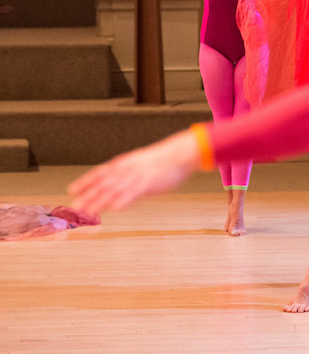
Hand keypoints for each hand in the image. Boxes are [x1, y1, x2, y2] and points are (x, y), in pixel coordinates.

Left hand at [68, 130, 200, 214]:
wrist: (179, 154)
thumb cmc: (162, 160)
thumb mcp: (141, 163)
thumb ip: (128, 173)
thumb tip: (120, 182)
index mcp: (124, 163)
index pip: (100, 173)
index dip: (86, 181)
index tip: (72, 190)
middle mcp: (127, 169)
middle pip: (103, 183)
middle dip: (87, 195)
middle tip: (74, 206)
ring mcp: (136, 176)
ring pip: (113, 190)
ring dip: (99, 201)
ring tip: (88, 211)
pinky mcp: (148, 183)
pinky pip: (132, 193)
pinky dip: (122, 201)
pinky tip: (113, 209)